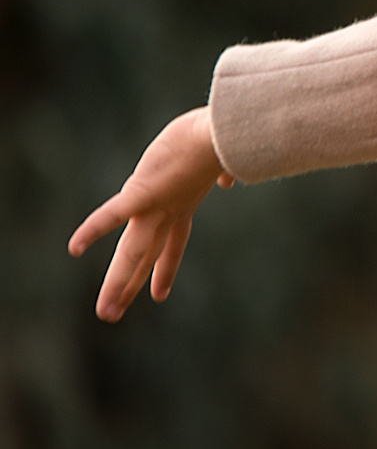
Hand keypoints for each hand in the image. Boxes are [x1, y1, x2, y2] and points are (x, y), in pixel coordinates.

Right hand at [71, 106, 233, 321]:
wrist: (227, 133)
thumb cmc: (224, 139)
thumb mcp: (219, 160)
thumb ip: (224, 172)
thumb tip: (230, 179)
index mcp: (184, 205)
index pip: (173, 244)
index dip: (165, 270)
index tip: (159, 294)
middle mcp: (168, 212)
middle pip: (146, 256)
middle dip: (129, 286)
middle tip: (113, 315)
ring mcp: (155, 206)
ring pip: (131, 252)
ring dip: (116, 282)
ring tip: (104, 312)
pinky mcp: (142, 191)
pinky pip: (112, 214)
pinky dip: (94, 229)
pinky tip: (74, 248)